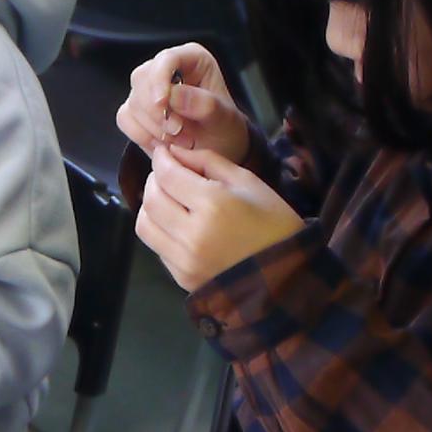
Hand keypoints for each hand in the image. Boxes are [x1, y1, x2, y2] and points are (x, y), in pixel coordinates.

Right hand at [116, 43, 249, 161]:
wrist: (215, 152)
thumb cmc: (223, 129)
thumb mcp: (224, 120)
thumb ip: (204, 105)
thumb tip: (174, 96)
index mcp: (192, 59)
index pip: (167, 58)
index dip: (160, 79)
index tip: (163, 104)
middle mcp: (166, 68)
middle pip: (143, 79)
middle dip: (158, 112)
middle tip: (180, 132)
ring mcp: (147, 88)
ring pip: (133, 101)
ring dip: (154, 128)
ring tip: (180, 140)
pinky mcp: (135, 108)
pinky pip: (125, 118)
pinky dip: (142, 135)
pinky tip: (163, 143)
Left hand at [135, 143, 302, 291]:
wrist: (286, 274)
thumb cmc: (273, 223)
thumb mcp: (247, 181)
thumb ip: (208, 161)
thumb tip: (174, 153)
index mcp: (213, 204)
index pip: (168, 175)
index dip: (162, 159)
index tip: (164, 153)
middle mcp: (192, 234)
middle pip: (151, 199)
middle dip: (154, 180)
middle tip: (167, 174)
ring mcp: (184, 260)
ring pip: (145, 225)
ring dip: (151, 207)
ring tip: (169, 200)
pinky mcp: (182, 278)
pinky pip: (157, 247)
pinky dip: (161, 230)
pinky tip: (179, 224)